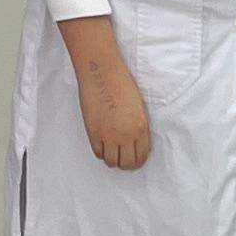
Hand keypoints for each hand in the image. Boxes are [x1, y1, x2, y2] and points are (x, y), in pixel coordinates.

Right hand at [62, 19, 150, 170]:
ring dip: (113, 158)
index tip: (135, 158)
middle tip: (123, 157)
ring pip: (112, 162)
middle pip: (127, 163)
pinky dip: (101, 151)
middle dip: (126, 163)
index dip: (138, 160)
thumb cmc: (120, 83)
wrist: (101, 71)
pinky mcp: (93, 132)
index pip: (142, 156)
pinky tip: (102, 144)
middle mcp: (126, 135)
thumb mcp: (138, 107)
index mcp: (140, 127)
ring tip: (112, 151)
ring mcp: (108, 135)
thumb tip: (133, 142)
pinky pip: (98, 152)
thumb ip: (137, 127)